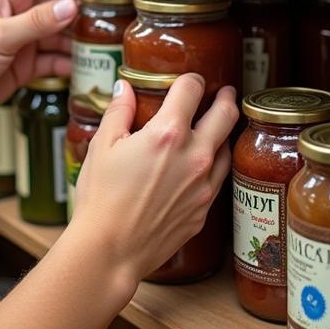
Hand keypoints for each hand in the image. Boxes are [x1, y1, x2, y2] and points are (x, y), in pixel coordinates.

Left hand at [0, 0, 105, 127]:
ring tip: (105, 50)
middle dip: (85, 14)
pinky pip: (54, 59)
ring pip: (61, 34)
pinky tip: (84, 70)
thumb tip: (71, 5)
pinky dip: (69, 64)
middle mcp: (17, 12)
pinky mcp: (23, 65)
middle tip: (112, 25)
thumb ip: (38, 21)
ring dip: (80, 41)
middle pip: (61, 5)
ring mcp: (22, 39)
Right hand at [70, 74, 238, 292]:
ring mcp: (203, 184)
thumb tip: (125, 87)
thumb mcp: (101, 146)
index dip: (190, 79)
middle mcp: (194, 155)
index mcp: (167, 133)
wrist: (111, 250)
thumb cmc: (101, 198)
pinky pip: (219, 177)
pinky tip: (204, 163)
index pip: (191, 89)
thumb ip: (117, 111)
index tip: (188, 80)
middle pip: (226, 114)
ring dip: (224, 132)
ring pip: (228, 146)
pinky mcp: (204, 208)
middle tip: (223, 91)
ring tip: (215, 126)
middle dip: (225, 97)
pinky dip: (216, 162)